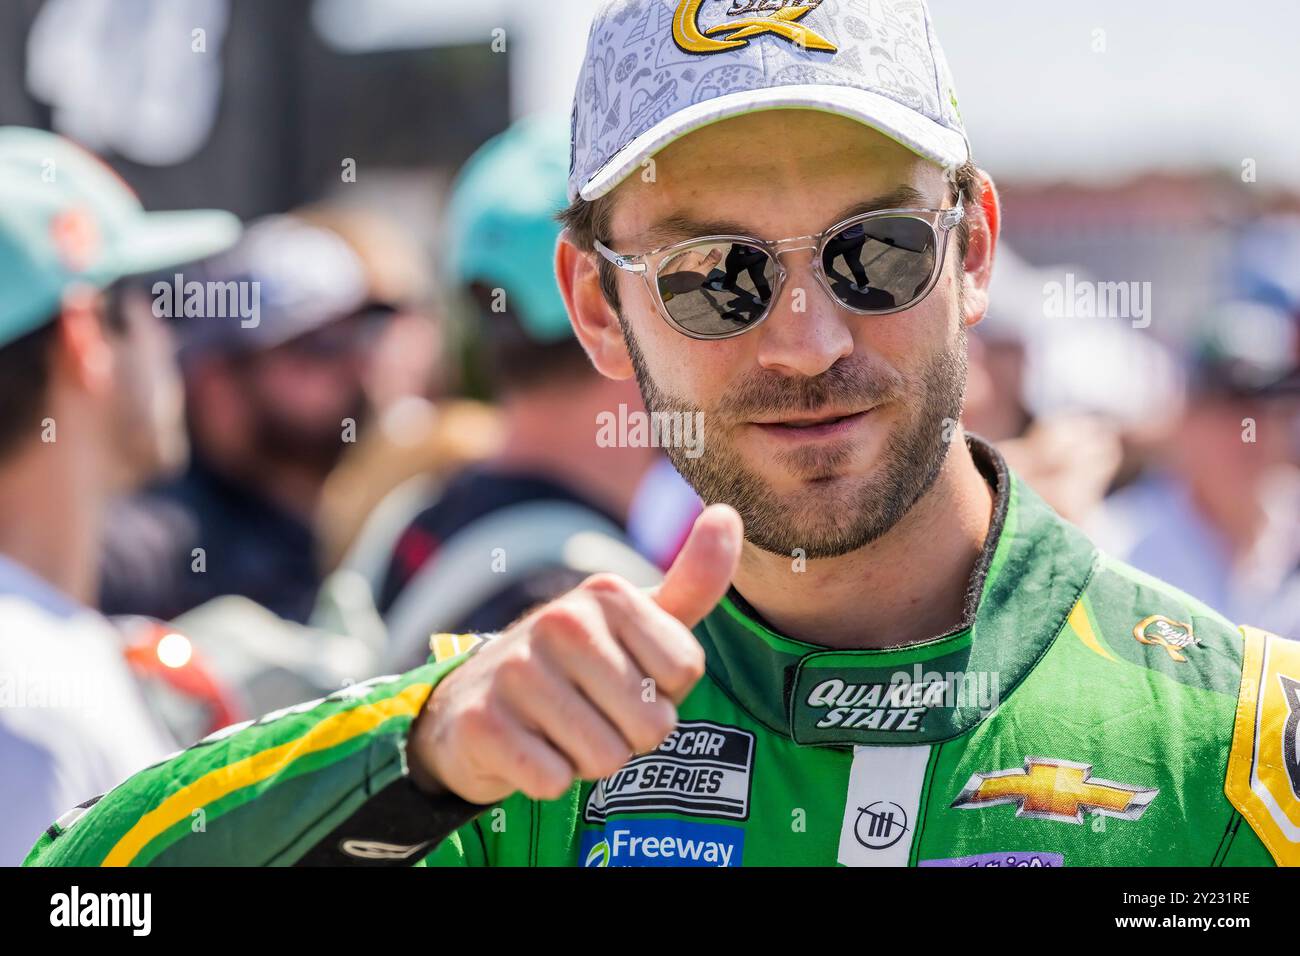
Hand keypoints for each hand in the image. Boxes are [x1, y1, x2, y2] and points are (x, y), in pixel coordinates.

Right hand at [407, 504, 743, 804]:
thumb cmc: (577, 665)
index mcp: (607, 594)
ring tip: (559, 730)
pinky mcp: (484, 723)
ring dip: (588, 760)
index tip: (626, 678)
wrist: (474, 702)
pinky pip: (554, 781)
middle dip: (629, 735)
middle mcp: (560, 621)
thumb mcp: (637, 621)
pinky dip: (547, 779)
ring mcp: (517, 669)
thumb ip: (693, 580)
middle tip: (591, 712)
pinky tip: (527, 749)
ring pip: (606, 758)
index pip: (685, 672)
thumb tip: (726, 513)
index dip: (663, 691)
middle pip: (653, 724)